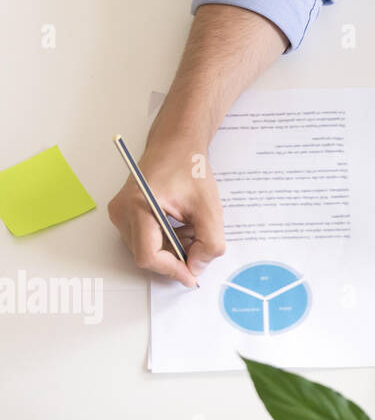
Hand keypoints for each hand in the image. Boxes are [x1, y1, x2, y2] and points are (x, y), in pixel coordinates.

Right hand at [107, 135, 225, 287]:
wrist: (176, 144)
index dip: (172, 269)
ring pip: (145, 248)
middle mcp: (122, 211)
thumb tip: (197, 267)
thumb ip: (209, 242)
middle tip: (200, 248)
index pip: (148, 255)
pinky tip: (181, 225)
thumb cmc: (189, 168)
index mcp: (139, 206)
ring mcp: (119, 213)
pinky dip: (165, 239)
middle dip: (175, 257)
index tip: (192, 275)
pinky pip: (143, 238)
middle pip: (146, 254)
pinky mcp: (124, 213)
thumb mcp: (209, 206)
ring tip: (192, 228)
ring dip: (172, 248)